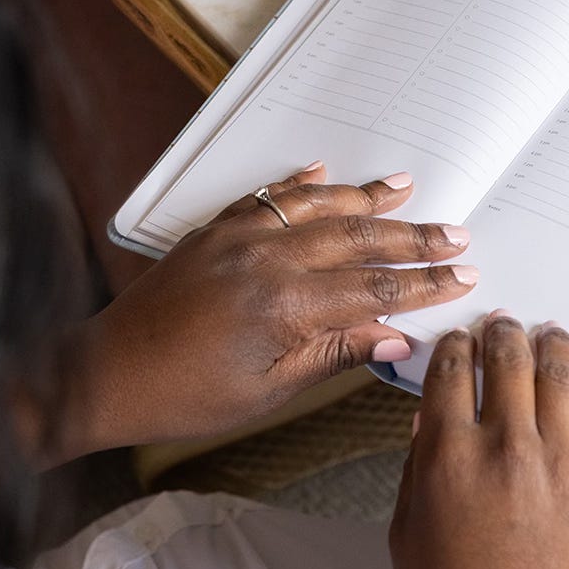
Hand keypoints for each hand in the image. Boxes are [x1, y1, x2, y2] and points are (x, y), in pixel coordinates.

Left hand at [52, 163, 476, 461]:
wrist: (107, 372)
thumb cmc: (185, 394)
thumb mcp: (269, 390)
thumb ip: (335, 354)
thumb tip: (396, 338)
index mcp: (286, 305)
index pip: (375, 289)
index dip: (424, 282)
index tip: (460, 274)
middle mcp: (268, 258)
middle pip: (358, 238)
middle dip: (412, 236)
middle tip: (454, 231)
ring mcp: (241, 236)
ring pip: (318, 206)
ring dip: (366, 197)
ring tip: (405, 186)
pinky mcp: (216, 228)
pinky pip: (268, 195)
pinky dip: (300, 183)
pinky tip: (324, 173)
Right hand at [390, 315, 568, 568]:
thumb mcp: (407, 531)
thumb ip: (416, 466)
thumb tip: (428, 419)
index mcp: (450, 458)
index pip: (451, 368)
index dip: (454, 344)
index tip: (459, 341)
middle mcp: (505, 451)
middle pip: (507, 356)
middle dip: (502, 330)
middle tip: (503, 325)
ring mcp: (558, 467)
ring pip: (560, 373)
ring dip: (552, 343)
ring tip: (549, 336)